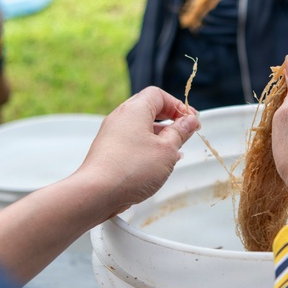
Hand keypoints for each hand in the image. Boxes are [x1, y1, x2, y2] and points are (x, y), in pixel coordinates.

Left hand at [74, 87, 198, 218]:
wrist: (97, 193)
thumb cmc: (130, 169)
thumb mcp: (167, 150)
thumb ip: (180, 133)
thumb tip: (189, 121)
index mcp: (135, 109)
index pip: (159, 95)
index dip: (178, 105)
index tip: (191, 120)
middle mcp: (120, 117)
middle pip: (149, 109)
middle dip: (170, 120)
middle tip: (184, 133)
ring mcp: (112, 134)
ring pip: (140, 127)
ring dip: (159, 136)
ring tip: (173, 151)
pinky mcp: (108, 150)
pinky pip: (131, 142)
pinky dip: (146, 147)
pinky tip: (156, 163)